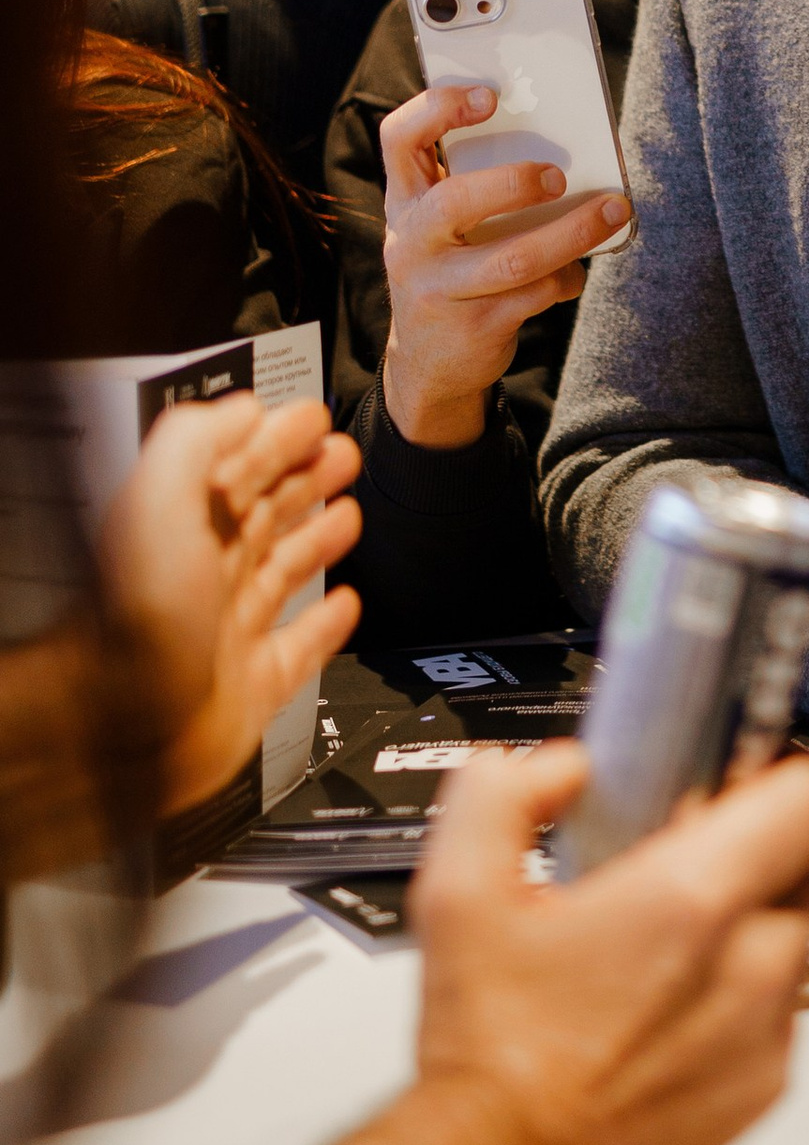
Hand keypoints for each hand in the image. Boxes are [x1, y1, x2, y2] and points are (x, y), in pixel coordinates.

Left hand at [97, 396, 361, 815]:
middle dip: (305, 478)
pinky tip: (348, 606)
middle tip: (343, 455)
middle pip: (264, 513)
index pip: (236, 467)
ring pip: (283, 571)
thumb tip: (243, 410)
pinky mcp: (253, 686)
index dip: (277, 438)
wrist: (122, 735)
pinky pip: (300, 648)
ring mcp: (228, 631)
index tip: (314, 417)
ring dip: (319, 538)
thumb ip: (197, 443)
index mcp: (182, 527)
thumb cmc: (137, 623)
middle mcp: (203, 575)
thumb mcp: (160, 501)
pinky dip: (327, 625)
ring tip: (350, 512)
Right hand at [333, 742, 808, 1144]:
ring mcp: (768, 1028)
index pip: (805, 795)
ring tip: (671, 941)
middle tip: (693, 856)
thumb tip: (562, 770)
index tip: (733, 779)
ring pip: (800, 934)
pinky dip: (747, 992)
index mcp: (692, 899)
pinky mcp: (766, 1083)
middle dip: (763, 844)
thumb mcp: (457, 893)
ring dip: (757, 920)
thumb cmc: (492, 1056)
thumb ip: (505, 796)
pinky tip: (673, 1006)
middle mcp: (752, 962)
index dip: (770, 774)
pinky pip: (784, 1007)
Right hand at [379, 82, 628, 447]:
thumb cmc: (453, 269)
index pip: (400, 138)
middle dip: (514, 183)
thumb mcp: (447, 228)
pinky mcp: (473, 328)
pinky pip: (534, 295)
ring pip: (512, 259)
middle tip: (559, 176)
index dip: (439, 108)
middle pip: (453, 202)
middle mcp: (411, 243)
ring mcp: (437, 289)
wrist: (430, 364)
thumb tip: (570, 158)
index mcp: (405, 201)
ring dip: (572, 232)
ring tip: (614, 210)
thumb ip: (480, 189)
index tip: (491, 96)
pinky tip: (576, 273)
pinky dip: (566, 278)